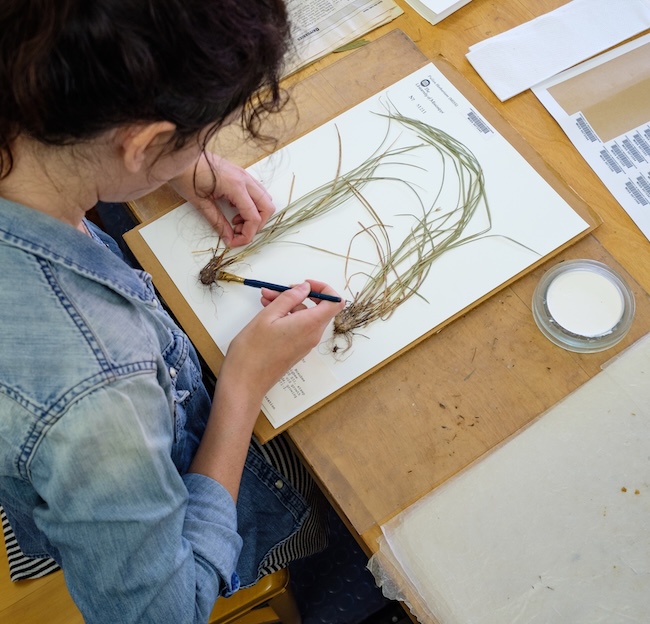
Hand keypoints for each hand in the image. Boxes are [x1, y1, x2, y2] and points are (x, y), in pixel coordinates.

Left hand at [169, 152, 274, 246]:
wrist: (179, 155)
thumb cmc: (186, 175)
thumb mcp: (201, 203)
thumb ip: (218, 222)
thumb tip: (228, 238)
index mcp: (235, 186)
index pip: (254, 216)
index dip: (248, 234)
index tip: (235, 242)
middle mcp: (244, 179)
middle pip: (267, 208)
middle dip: (256, 225)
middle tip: (238, 232)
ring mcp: (244, 175)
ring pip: (265, 199)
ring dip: (255, 214)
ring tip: (235, 221)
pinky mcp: (240, 174)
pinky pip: (256, 192)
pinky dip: (251, 205)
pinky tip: (234, 209)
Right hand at [218, 281, 344, 407]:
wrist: (245, 381)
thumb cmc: (253, 350)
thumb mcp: (268, 316)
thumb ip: (289, 298)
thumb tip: (304, 288)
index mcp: (310, 325)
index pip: (335, 302)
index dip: (323, 289)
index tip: (303, 284)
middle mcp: (312, 335)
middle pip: (317, 307)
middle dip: (297, 294)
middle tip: (276, 291)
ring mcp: (304, 344)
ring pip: (304, 316)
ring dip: (287, 305)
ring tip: (264, 300)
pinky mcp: (296, 349)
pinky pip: (297, 326)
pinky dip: (285, 316)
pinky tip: (266, 311)